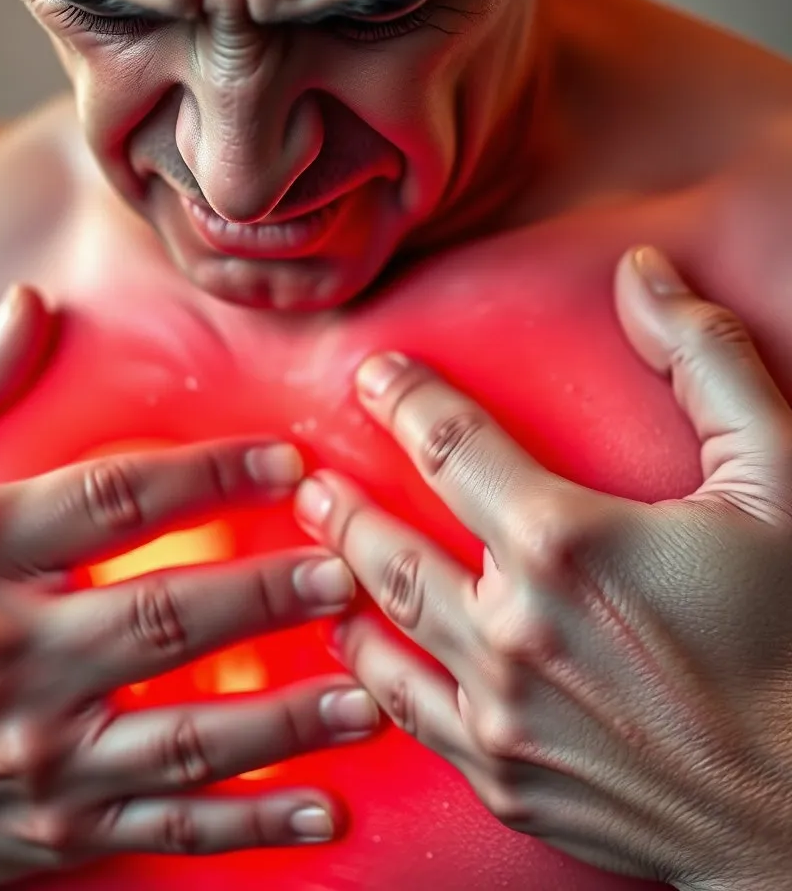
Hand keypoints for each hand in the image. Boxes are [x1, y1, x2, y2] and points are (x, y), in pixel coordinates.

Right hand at [0, 286, 374, 888]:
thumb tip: (30, 304)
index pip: (111, 499)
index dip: (211, 474)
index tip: (288, 461)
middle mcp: (2, 655)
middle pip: (164, 617)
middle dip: (269, 591)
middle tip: (354, 568)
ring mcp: (33, 753)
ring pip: (184, 736)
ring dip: (288, 716)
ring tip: (370, 692)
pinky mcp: (55, 825)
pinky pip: (167, 827)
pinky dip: (251, 825)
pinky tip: (320, 812)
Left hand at [294, 247, 791, 890]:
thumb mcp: (782, 478)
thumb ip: (706, 362)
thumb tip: (643, 274)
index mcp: (568, 542)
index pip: (450, 443)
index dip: (404, 399)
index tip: (371, 375)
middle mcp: (513, 627)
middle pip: (388, 544)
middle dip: (339, 501)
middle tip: (308, 475)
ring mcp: (501, 712)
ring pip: (383, 625)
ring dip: (340, 573)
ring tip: (313, 541)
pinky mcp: (506, 779)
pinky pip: (408, 713)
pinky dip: (368, 671)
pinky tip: (348, 648)